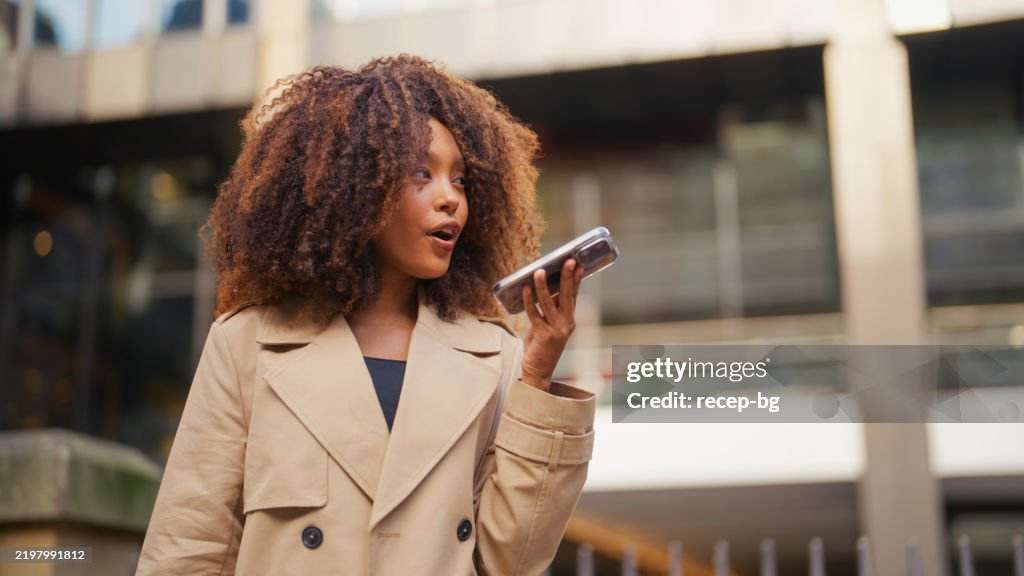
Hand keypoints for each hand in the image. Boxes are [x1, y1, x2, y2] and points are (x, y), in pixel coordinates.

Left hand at [520, 258, 584, 391]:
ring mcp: (556, 330)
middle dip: (567, 277)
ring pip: (549, 303)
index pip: (574, 295)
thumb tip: (546, 288)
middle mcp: (567, 324)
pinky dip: (528, 301)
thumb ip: (550, 309)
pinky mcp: (543, 335)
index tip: (578, 264)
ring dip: (543, 286)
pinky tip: (525, 289)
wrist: (538, 371)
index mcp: (570, 319)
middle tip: (567, 260)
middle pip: (567, 296)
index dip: (576, 280)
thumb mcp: (549, 325)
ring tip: (538, 271)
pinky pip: (534, 314)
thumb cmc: (541, 346)